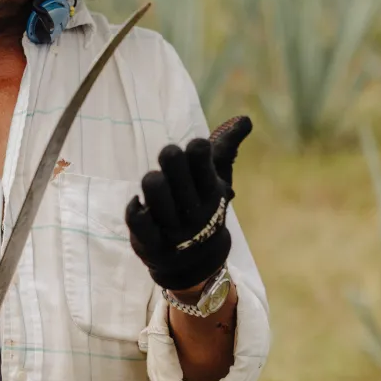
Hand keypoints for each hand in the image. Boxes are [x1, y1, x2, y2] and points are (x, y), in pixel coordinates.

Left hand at [125, 116, 251, 291]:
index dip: (195, 148)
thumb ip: (226, 147)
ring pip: (154, 185)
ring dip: (152, 180)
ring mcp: (173, 226)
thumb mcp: (218, 180)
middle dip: (170, 157)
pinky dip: (135, 207)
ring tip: (155, 184)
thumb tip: (245, 118)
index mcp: (212, 190)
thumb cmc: (204, 208)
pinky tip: (139, 203)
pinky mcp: (151, 242)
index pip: (201, 153)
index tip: (195, 153)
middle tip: (170, 162)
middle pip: (173, 162)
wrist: (197, 262)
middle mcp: (194, 208)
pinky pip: (137, 218)